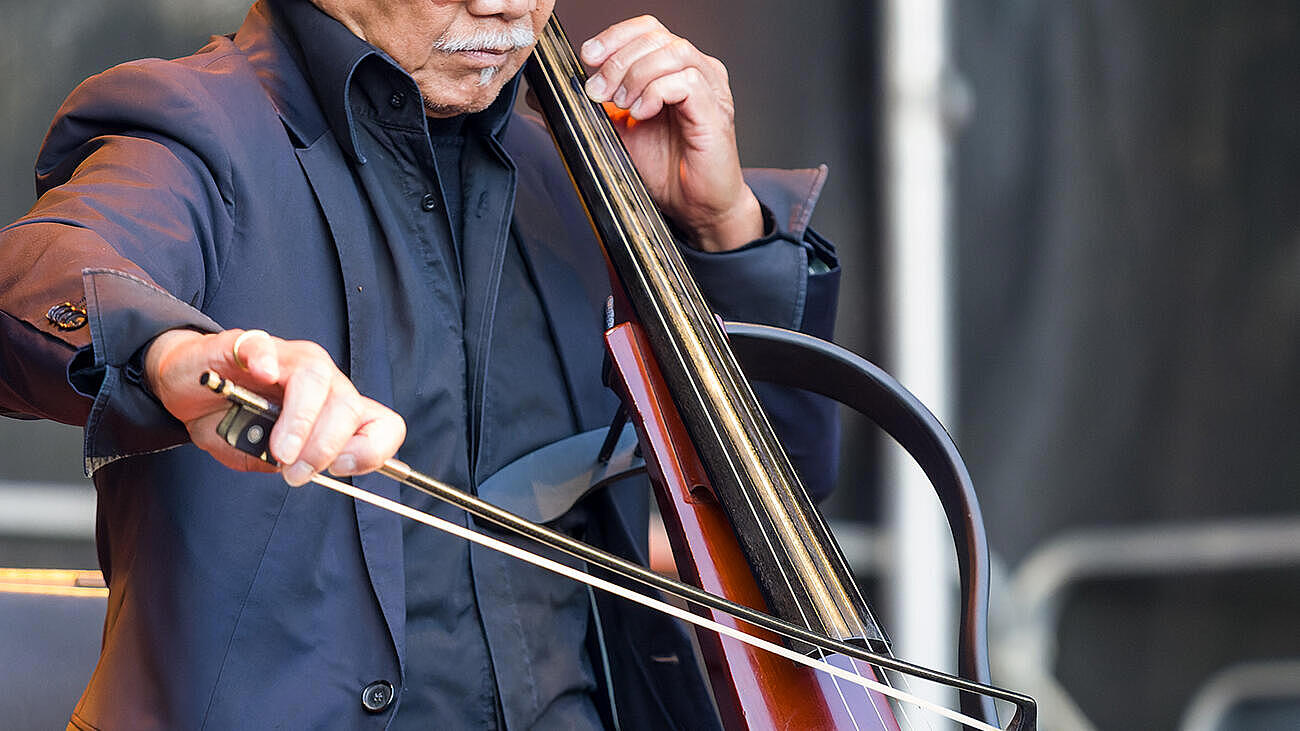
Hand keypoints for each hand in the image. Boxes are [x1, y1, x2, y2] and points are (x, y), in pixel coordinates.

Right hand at [143, 328, 405, 484]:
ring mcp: (288, 358)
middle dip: (325, 446)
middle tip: (295, 472)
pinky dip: (267, 361)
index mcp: (336, 410)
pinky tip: (261, 375)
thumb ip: (277, 464)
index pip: (382, 424)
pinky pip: (266, 347)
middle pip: (348, 406)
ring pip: (316, 379)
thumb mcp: (258, 456)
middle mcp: (323, 381)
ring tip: (280, 450)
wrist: (186, 387)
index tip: (340, 468)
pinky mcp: (250, 344)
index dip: (373, 449)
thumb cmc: (231, 420)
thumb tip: (290, 466)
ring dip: (301, 421)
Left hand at [580, 16, 761, 252]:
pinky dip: (657, 92)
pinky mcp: (715, 110)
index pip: (646, 29)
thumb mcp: (614, 133)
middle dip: (618, 59)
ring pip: (673, 52)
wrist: (694, 207)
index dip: (615, 37)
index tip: (587, 57)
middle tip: (598, 90)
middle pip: (656, 36)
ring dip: (637, 74)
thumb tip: (539, 95)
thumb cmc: (664, 169)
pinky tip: (643, 113)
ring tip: (622, 105)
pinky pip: (687, 81)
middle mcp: (696, 71)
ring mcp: (710, 88)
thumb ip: (585, 109)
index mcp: (674, 69)